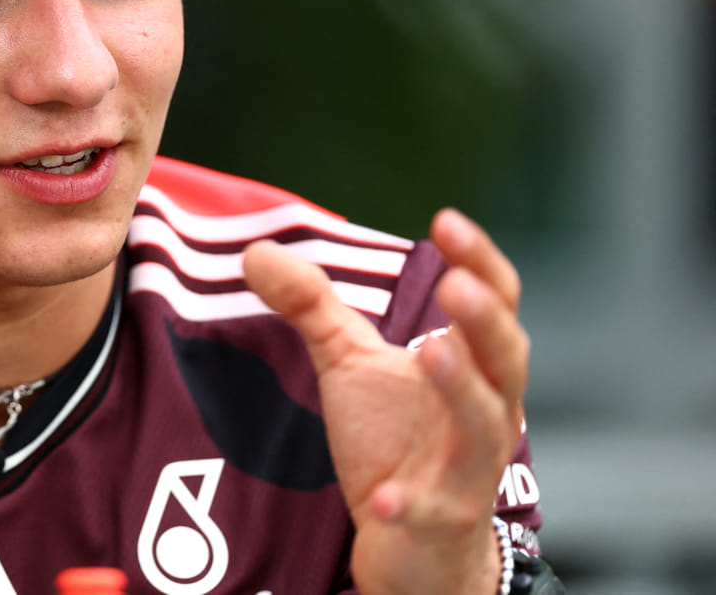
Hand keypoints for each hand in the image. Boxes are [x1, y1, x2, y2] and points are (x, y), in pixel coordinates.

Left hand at [242, 209, 527, 594]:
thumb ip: (313, 305)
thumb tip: (257, 250)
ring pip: (485, 427)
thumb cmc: (394, 439)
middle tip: (455, 284)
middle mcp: (486, 411)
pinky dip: (411, 503)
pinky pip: (433, 511)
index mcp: (472, 363)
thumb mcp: (350, 363)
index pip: (493, 302)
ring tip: (433, 352)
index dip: (479, 261)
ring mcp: (467, 468)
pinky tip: (383, 498)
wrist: (412, 542)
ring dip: (464, 390)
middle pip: (506, 358)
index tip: (446, 220)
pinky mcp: (441, 519)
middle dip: (484, 320)